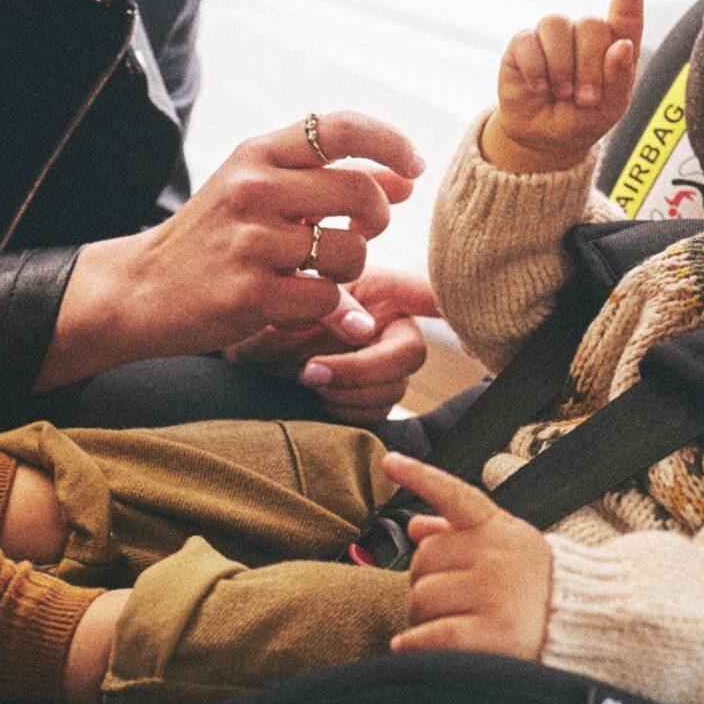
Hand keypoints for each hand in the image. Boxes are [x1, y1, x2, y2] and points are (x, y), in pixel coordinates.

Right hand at [40, 112, 424, 389]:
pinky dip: (326, 309)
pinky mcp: (250, 295)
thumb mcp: (257, 192)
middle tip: (363, 233)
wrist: (141, 289)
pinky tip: (300, 306)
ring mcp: (250, 242)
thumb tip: (405, 180)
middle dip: (378, 217)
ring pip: (350, 252)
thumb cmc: (212, 239)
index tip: (413, 168)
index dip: (390, 143)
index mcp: (256, 154)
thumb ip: (325, 180)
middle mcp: (252, 189)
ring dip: (350, 270)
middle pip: (359, 192)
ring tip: (322, 273)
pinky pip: (326, 299)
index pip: (340, 127)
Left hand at [224, 269, 440, 422]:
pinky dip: (345, 409)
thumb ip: (328, 305)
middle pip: (412, 353)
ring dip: (349, 390)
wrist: (237, 347)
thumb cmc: (262, 312)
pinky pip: (376, 413)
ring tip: (307, 378)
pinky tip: (317, 397)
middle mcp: (389, 325)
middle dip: (363, 368)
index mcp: (379, 290)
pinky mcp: (369, 397)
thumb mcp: (287, 299)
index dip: (455, 306)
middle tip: (313, 370)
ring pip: (394, 387)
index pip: (430, 294)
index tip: (466, 326)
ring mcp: (382, 363)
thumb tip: (366, 328)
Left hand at [382, 452, 551, 659]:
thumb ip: (461, 534)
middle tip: (442, 600)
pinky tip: (406, 646)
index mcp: (499, 529)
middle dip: (423, 581)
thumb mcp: (507, 547)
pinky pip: (435, 634)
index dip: (419, 477)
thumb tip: (415, 524)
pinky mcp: (496, 632)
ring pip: (422, 598)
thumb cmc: (536, 586)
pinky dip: (414, 643)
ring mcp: (496, 592)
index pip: (455, 495)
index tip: (390, 463)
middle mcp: (497, 554)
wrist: (586, 624)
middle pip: (423, 559)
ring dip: (421, 616)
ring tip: (445, 623)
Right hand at [487, 0, 646, 173]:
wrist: (541, 137)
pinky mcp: (523, 44)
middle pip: (592, 24)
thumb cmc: (581, 120)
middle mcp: (583, 34)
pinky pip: (529, 41)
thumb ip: (619, 79)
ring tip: (561, 93)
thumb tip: (622, 46)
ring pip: (558, 25)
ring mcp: (553, 36)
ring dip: (561, 66)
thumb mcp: (608, 109)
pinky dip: (535, 69)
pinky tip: (538, 88)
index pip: (625, 16)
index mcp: (613, 46)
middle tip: (584, 98)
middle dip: (589, 65)